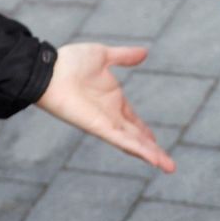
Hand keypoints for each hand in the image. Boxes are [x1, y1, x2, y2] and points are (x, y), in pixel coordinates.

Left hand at [37, 43, 174, 172]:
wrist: (50, 69)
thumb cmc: (70, 62)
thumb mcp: (104, 56)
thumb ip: (124, 56)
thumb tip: (144, 53)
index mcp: (113, 100)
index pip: (133, 121)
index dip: (145, 132)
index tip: (155, 142)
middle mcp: (110, 115)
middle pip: (137, 137)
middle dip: (153, 151)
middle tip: (169, 165)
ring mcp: (106, 123)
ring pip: (133, 144)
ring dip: (152, 155)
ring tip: (169, 167)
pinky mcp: (100, 128)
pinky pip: (122, 141)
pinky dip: (138, 150)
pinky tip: (153, 159)